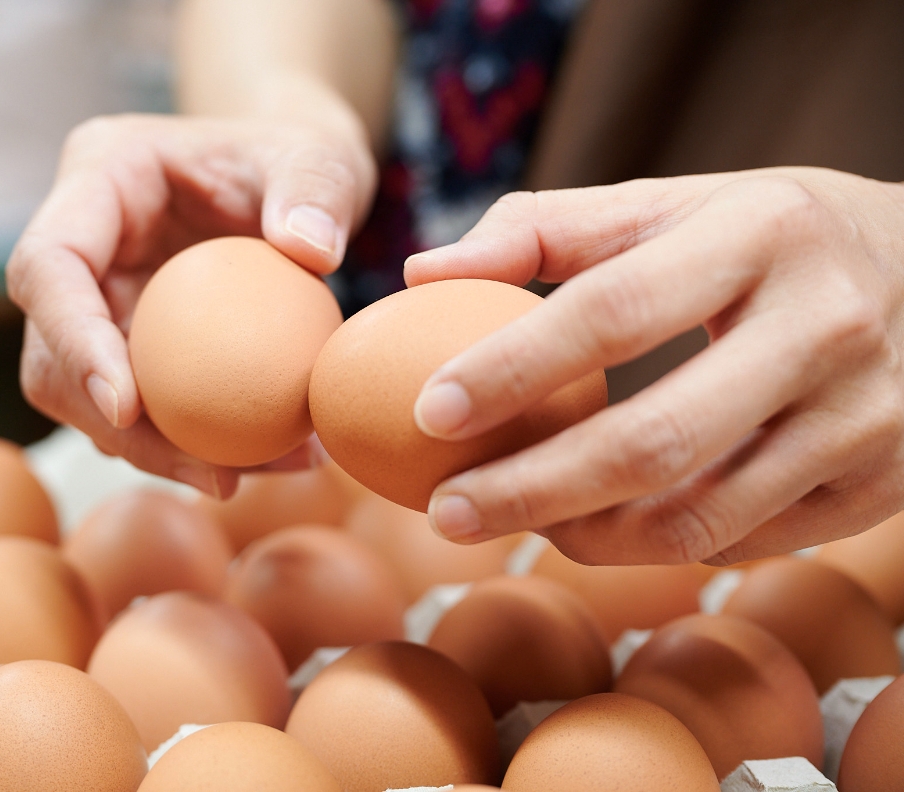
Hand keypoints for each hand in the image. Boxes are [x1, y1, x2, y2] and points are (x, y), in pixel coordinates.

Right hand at [7, 114, 375, 495]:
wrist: (296, 185)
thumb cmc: (299, 159)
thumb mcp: (319, 158)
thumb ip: (316, 190)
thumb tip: (311, 252)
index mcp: (100, 176)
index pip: (49, 264)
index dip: (72, 340)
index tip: (127, 407)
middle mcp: (84, 244)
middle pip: (51, 351)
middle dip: (117, 428)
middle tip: (210, 474)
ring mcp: (100, 298)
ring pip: (86, 397)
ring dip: (155, 452)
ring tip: (244, 478)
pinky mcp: (130, 342)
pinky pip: (140, 408)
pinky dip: (187, 444)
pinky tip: (258, 465)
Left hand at [404, 167, 903, 564]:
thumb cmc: (773, 238)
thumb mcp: (678, 204)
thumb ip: (549, 227)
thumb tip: (423, 269)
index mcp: (762, 236)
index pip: (615, 310)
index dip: (513, 369)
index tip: (430, 411)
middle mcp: (823, 329)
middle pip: (652, 442)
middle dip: (529, 490)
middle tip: (443, 512)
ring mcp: (862, 419)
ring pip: (696, 521)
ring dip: (581, 537)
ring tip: (507, 522)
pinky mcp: (876, 488)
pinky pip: (740, 544)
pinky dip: (650, 548)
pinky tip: (593, 528)